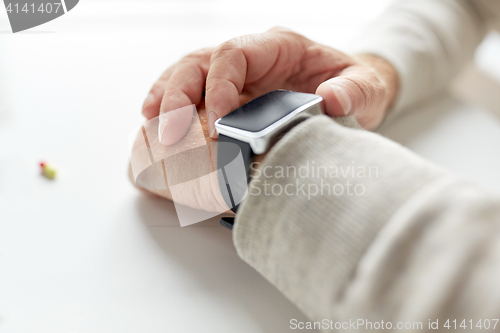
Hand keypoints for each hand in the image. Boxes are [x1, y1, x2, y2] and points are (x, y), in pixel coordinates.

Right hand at [142, 27, 397, 145]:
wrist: (349, 94)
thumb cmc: (353, 86)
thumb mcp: (366, 87)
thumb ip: (354, 91)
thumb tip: (333, 101)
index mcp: (279, 46)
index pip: (235, 54)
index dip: (221, 83)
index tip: (222, 120)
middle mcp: (249, 58)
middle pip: (200, 62)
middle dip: (179, 93)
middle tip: (170, 130)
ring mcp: (235, 77)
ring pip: (187, 76)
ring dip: (166, 99)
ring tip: (154, 127)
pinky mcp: (228, 97)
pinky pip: (192, 97)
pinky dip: (172, 110)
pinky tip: (158, 128)